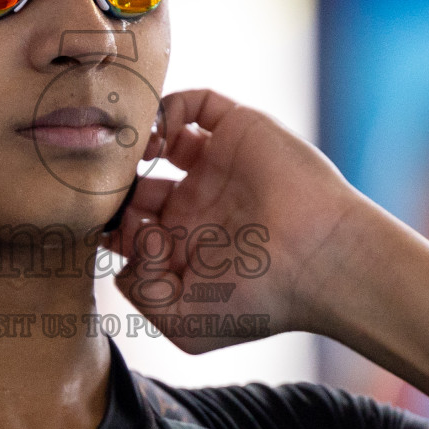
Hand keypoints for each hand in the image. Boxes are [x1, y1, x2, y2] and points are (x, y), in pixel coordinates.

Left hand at [106, 89, 363, 352]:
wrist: (316, 261)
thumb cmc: (259, 300)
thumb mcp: (185, 325)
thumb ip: (141, 293)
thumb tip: (131, 249)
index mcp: (188, 247)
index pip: (131, 226)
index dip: (112, 225)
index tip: (114, 231)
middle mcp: (200, 204)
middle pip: (138, 181)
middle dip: (117, 184)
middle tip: (114, 190)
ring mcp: (219, 166)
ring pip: (163, 136)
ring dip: (137, 141)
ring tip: (131, 157)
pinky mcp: (238, 132)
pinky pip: (196, 103)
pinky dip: (168, 108)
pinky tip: (157, 138)